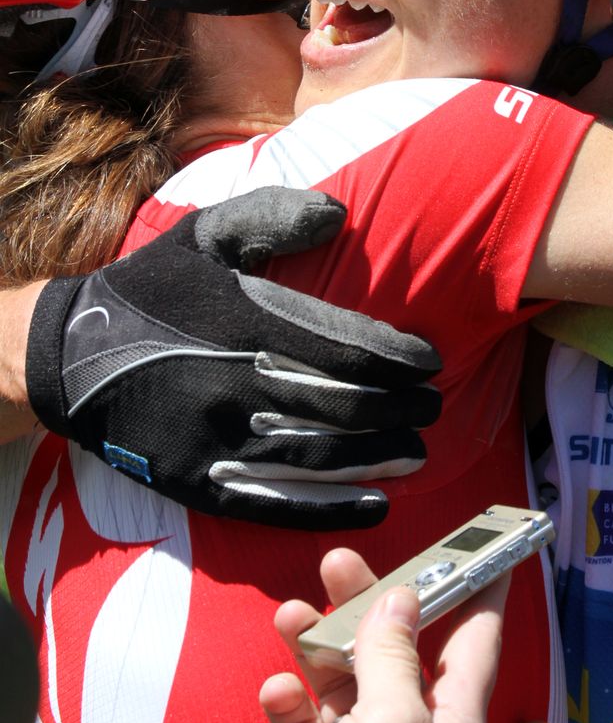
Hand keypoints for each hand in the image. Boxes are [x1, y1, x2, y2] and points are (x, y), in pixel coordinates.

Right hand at [25, 189, 441, 527]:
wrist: (68, 356)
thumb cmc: (151, 288)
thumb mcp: (203, 233)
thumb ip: (271, 216)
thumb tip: (339, 215)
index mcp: (242, 318)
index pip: (343, 344)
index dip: (398, 358)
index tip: (431, 363)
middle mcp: (232, 380)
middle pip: (342, 405)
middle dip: (401, 409)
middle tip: (434, 407)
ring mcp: (213, 437)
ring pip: (317, 456)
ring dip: (380, 457)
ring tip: (419, 453)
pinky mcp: (194, 480)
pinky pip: (273, 502)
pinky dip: (329, 507)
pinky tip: (376, 504)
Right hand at [260, 547, 506, 722]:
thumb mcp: (395, 717)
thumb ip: (395, 653)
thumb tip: (402, 599)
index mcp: (451, 721)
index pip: (475, 642)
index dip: (481, 594)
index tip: (487, 552)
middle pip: (396, 649)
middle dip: (369, 604)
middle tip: (341, 564)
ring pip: (341, 677)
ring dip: (316, 642)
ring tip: (292, 614)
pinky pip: (300, 721)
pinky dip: (288, 701)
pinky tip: (279, 690)